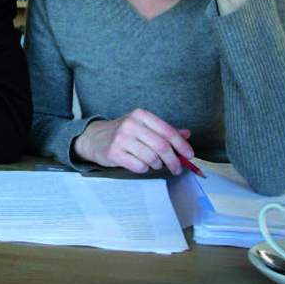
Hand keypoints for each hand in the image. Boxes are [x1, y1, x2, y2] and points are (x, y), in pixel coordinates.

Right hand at [72, 108, 193, 173]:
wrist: (95, 138)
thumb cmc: (124, 133)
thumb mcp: (144, 126)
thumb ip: (165, 130)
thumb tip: (187, 134)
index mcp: (141, 115)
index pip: (167, 131)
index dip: (181, 145)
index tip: (189, 155)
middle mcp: (131, 124)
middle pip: (161, 147)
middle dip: (173, 161)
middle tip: (177, 168)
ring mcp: (121, 139)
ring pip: (151, 158)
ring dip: (157, 165)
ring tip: (155, 164)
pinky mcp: (114, 153)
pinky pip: (139, 166)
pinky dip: (145, 168)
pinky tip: (141, 164)